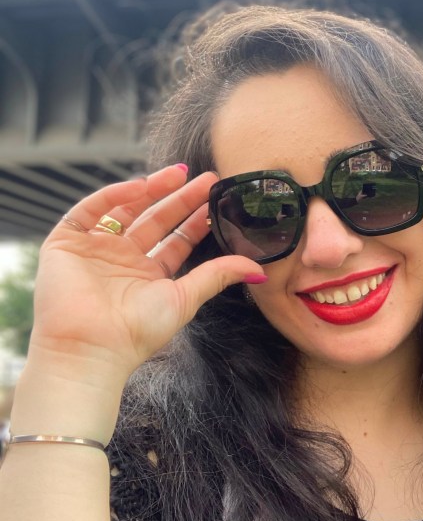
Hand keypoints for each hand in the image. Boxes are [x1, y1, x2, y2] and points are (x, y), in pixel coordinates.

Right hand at [27, 164, 264, 384]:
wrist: (90, 347)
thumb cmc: (137, 331)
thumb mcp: (185, 298)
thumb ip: (218, 276)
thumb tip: (259, 269)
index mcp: (149, 277)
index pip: (176, 240)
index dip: (196, 219)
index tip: (217, 198)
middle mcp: (122, 261)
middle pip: (155, 220)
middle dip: (180, 199)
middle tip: (206, 178)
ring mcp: (94, 250)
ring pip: (126, 209)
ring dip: (151, 190)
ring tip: (179, 174)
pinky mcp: (65, 243)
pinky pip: (89, 210)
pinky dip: (113, 195)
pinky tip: (141, 185)